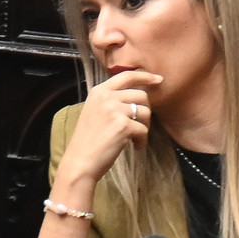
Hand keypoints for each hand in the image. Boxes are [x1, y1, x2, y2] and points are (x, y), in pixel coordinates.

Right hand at [55, 70, 161, 187]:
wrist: (80, 161)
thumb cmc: (88, 141)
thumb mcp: (94, 112)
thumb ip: (110, 100)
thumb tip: (137, 95)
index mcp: (98, 91)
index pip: (126, 75)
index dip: (145, 76)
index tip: (158, 79)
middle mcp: (106, 97)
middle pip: (141, 95)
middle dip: (145, 111)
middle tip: (140, 125)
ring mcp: (114, 110)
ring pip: (145, 112)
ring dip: (145, 127)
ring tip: (135, 138)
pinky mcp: (123, 125)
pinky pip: (144, 129)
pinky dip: (142, 140)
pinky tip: (135, 147)